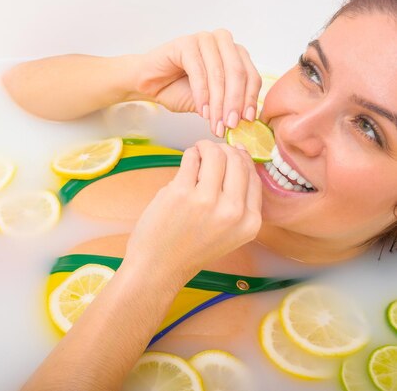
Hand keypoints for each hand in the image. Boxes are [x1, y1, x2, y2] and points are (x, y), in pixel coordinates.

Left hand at [122, 140, 261, 287]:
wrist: (160, 266)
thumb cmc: (191, 247)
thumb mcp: (230, 231)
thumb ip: (238, 200)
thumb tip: (240, 155)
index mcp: (250, 222)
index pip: (254, 177)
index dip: (242, 160)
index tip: (231, 154)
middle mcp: (232, 211)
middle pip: (237, 161)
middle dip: (224, 149)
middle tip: (211, 151)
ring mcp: (206, 201)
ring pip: (215, 154)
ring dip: (206, 147)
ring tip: (198, 152)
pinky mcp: (181, 193)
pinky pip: (191, 159)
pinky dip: (190, 154)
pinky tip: (188, 159)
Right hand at [134, 31, 261, 137]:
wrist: (148, 84)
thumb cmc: (177, 89)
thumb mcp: (209, 102)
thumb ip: (226, 106)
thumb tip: (245, 120)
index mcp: (234, 53)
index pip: (251, 76)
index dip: (250, 100)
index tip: (247, 120)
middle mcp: (222, 42)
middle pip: (237, 74)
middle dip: (234, 103)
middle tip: (231, 124)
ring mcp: (204, 40)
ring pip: (219, 74)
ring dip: (217, 103)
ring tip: (215, 123)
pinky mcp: (186, 43)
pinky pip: (199, 71)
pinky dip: (202, 93)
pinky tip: (201, 110)